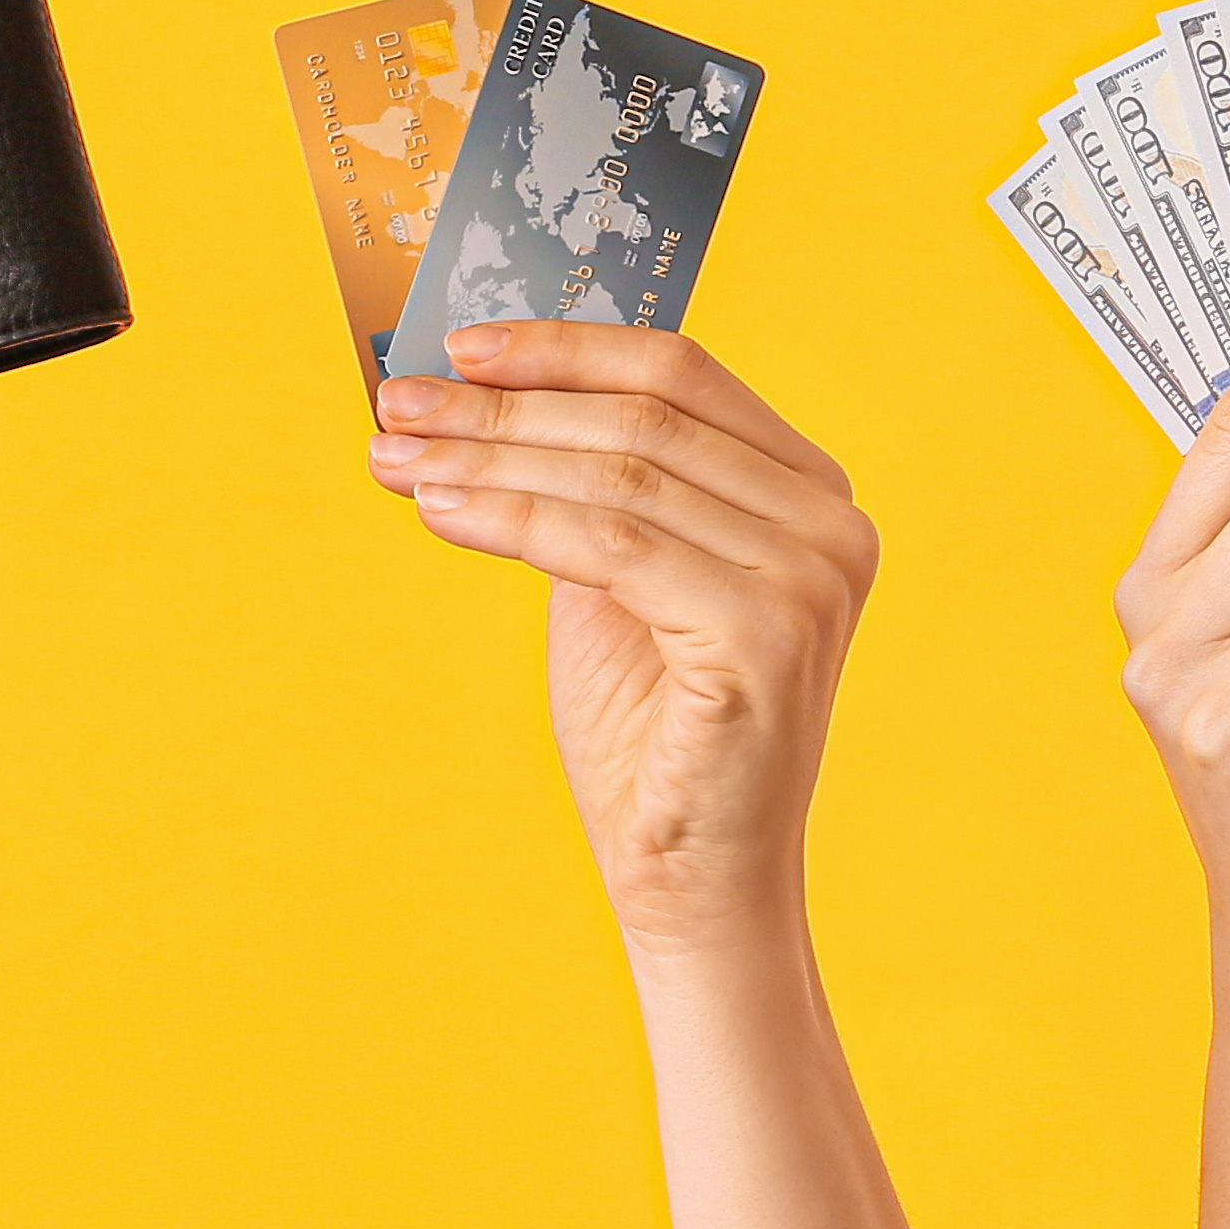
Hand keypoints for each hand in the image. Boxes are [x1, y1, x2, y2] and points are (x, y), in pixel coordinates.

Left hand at [371, 324, 880, 950]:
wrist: (692, 881)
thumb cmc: (652, 735)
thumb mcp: (616, 578)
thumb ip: (587, 485)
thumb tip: (472, 393)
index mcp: (809, 492)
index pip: (681, 374)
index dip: (563, 349)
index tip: (458, 347)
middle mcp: (831, 523)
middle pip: (640, 420)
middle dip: (502, 408)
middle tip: (400, 402)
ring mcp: (810, 578)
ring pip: (618, 478)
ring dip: (488, 459)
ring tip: (398, 457)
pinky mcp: (767, 634)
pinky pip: (611, 547)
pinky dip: (512, 519)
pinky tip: (440, 511)